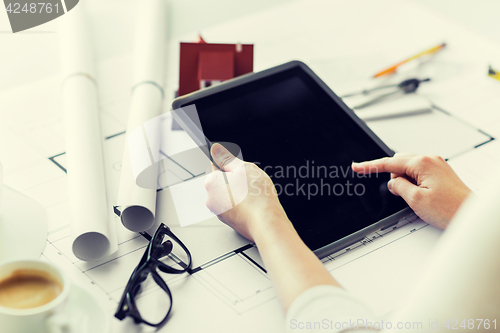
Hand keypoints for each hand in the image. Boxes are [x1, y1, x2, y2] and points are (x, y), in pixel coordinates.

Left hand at [204, 143, 288, 240]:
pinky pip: (235, 208)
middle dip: (235, 181)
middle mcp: (211, 199)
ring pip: (229, 196)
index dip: (231, 167)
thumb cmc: (256, 197)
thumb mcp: (243, 168)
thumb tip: (215, 149)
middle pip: (223, 183)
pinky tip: (253, 205)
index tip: (241, 171)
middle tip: (250, 183)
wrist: (265, 222)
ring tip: (253, 195)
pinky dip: (242, 206)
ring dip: (239, 194)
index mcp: (211, 183)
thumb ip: (227, 158)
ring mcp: (219, 212)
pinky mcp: (229, 222)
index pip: (217, 167)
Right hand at [352, 153, 471, 229]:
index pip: (389, 163)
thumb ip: (399, 187)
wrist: (471, 215)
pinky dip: (414, 182)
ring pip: (409, 168)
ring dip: (405, 181)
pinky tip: (421, 195)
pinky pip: (419, 173)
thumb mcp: (415, 200)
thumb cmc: (451, 209)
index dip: (370, 166)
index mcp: (422, 164)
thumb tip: (393, 182)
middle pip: (399, 163)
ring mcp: (437, 165)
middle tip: (399, 194)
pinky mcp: (441, 173)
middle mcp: (431, 160)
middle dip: (394, 177)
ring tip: (416, 198)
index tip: (357, 167)